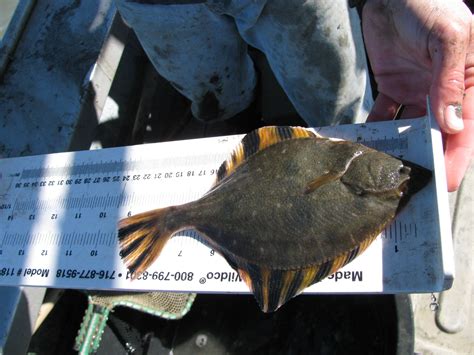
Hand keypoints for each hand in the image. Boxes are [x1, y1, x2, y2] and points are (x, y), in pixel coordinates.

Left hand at [362, 0, 472, 190]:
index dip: (457, 157)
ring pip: (411, 128)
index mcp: (469, 82)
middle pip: (439, 134)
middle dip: (428, 161)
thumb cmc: (428, 4)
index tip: (444, 184)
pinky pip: (384, 114)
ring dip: (400, 149)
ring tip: (385, 171)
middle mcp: (445, 91)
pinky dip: (375, 129)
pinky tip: (365, 145)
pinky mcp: (393, 86)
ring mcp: (418, 91)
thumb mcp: (448, 38)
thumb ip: (448, 81)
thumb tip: (449, 125)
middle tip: (412, 187)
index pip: (466, 127)